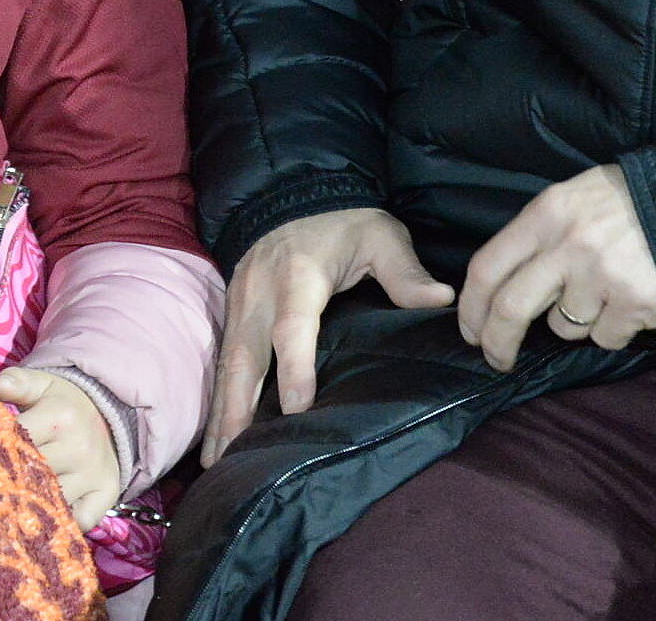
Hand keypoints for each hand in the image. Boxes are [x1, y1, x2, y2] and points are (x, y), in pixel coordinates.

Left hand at [0, 366, 122, 529]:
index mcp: (59, 417)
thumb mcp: (39, 384)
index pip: (16, 440)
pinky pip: (79, 521)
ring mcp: (94, 474)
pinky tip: (46, 511)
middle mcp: (79, 447)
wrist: (107, 415)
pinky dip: (61, 521)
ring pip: (52, 501)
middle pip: (31, 474)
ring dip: (31, 503)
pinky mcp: (106, 494)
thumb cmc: (61, 403)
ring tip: (13, 498)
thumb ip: (15, 382)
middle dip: (8, 479)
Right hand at [201, 207, 453, 467]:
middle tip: (234, 456)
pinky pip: (224, 361)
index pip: (292, 327)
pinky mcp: (233, 314)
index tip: (296, 409)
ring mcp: (239, 305)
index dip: (293, 367)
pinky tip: (218, 435)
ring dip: (220, 412)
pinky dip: (218, 399)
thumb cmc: (344, 222)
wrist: (293, 195)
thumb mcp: (380, 235)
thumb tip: (440, 299)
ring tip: (215, 461)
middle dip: (237, 407)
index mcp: (297, 277)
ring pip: (227, 365)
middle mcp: (259, 295)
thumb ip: (405, 271)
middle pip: (244, 356)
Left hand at [456, 164, 655, 373]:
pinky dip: (610, 330)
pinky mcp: (638, 302)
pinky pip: (605, 338)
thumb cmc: (615, 203)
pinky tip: (625, 301)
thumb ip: (531, 239)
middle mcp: (569, 246)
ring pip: (564, 328)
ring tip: (597, 292)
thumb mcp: (564, 202)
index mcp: (544, 216)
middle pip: (511, 309)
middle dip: (497, 343)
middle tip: (497, 359)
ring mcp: (604, 275)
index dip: (471, 308)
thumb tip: (494, 292)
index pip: (487, 269)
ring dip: (573, 323)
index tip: (469, 331)